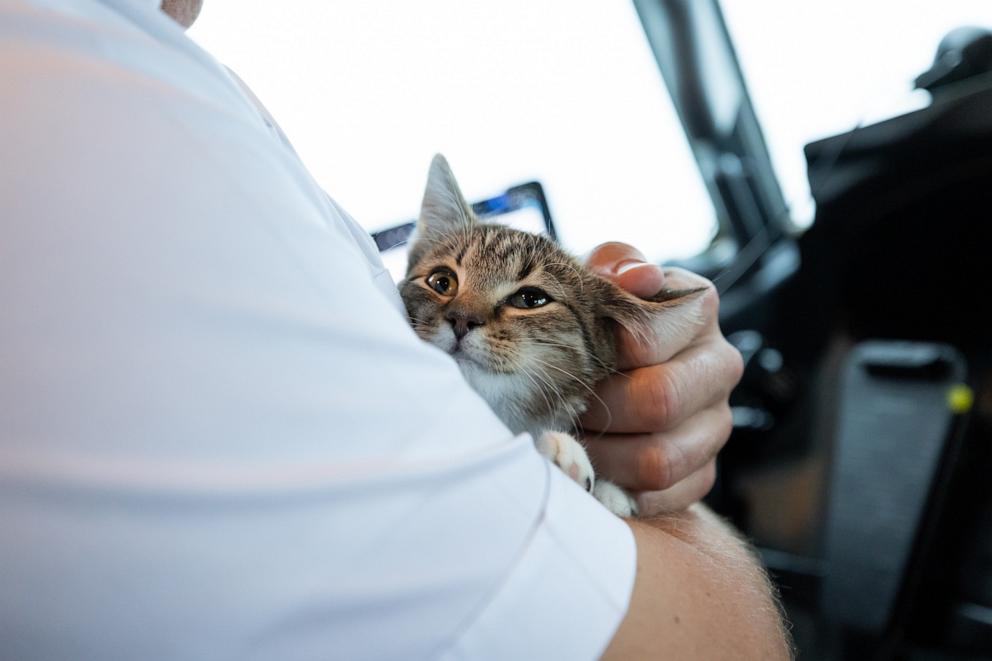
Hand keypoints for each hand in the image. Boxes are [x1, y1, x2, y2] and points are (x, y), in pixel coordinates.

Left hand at [580, 242, 742, 513]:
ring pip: (661, 459)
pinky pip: (665, 495)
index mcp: (696, 310)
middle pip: (660, 400)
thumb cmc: (601, 321)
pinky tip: (596, 469)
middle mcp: (719, 365)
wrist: (615, 371)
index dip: (598, 351)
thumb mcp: (603, 280)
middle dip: (601, 408)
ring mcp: (716, 424)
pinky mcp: (704, 471)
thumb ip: (613, 265)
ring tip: (573, 439)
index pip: (647, 335)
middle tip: (565, 407)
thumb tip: (633, 275)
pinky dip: (622, 489)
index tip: (568, 354)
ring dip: (604, 455)